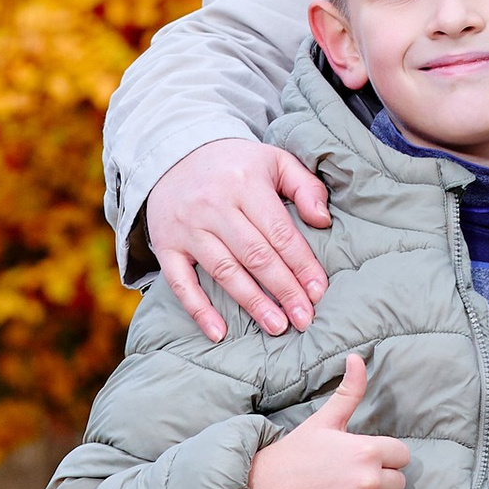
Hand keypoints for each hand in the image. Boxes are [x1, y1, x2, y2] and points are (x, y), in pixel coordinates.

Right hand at [148, 138, 331, 344]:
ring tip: (277, 327)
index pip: (280, 233)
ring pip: (224, 272)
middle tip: (304, 319)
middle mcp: (214, 205)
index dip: (301, 265)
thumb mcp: (274, 161)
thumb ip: (305, 186)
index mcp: (245, 183)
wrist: (173, 155)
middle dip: (284, 290)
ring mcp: (187, 228)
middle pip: (255, 255)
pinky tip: (219, 332)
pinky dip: (199, 309)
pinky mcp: (165, 246)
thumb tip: (322, 220)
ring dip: (252, 303)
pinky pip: (180, 283)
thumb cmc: (235, 165)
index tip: (319, 292)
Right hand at [248, 354, 409, 488]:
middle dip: (379, 480)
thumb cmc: (296, 454)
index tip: (359, 459)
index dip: (383, 457)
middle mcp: (369, 481)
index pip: (402, 456)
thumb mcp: (323, 421)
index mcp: (367, 450)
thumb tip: (358, 357)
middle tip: (348, 479)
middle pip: (398, 483)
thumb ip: (349, 392)